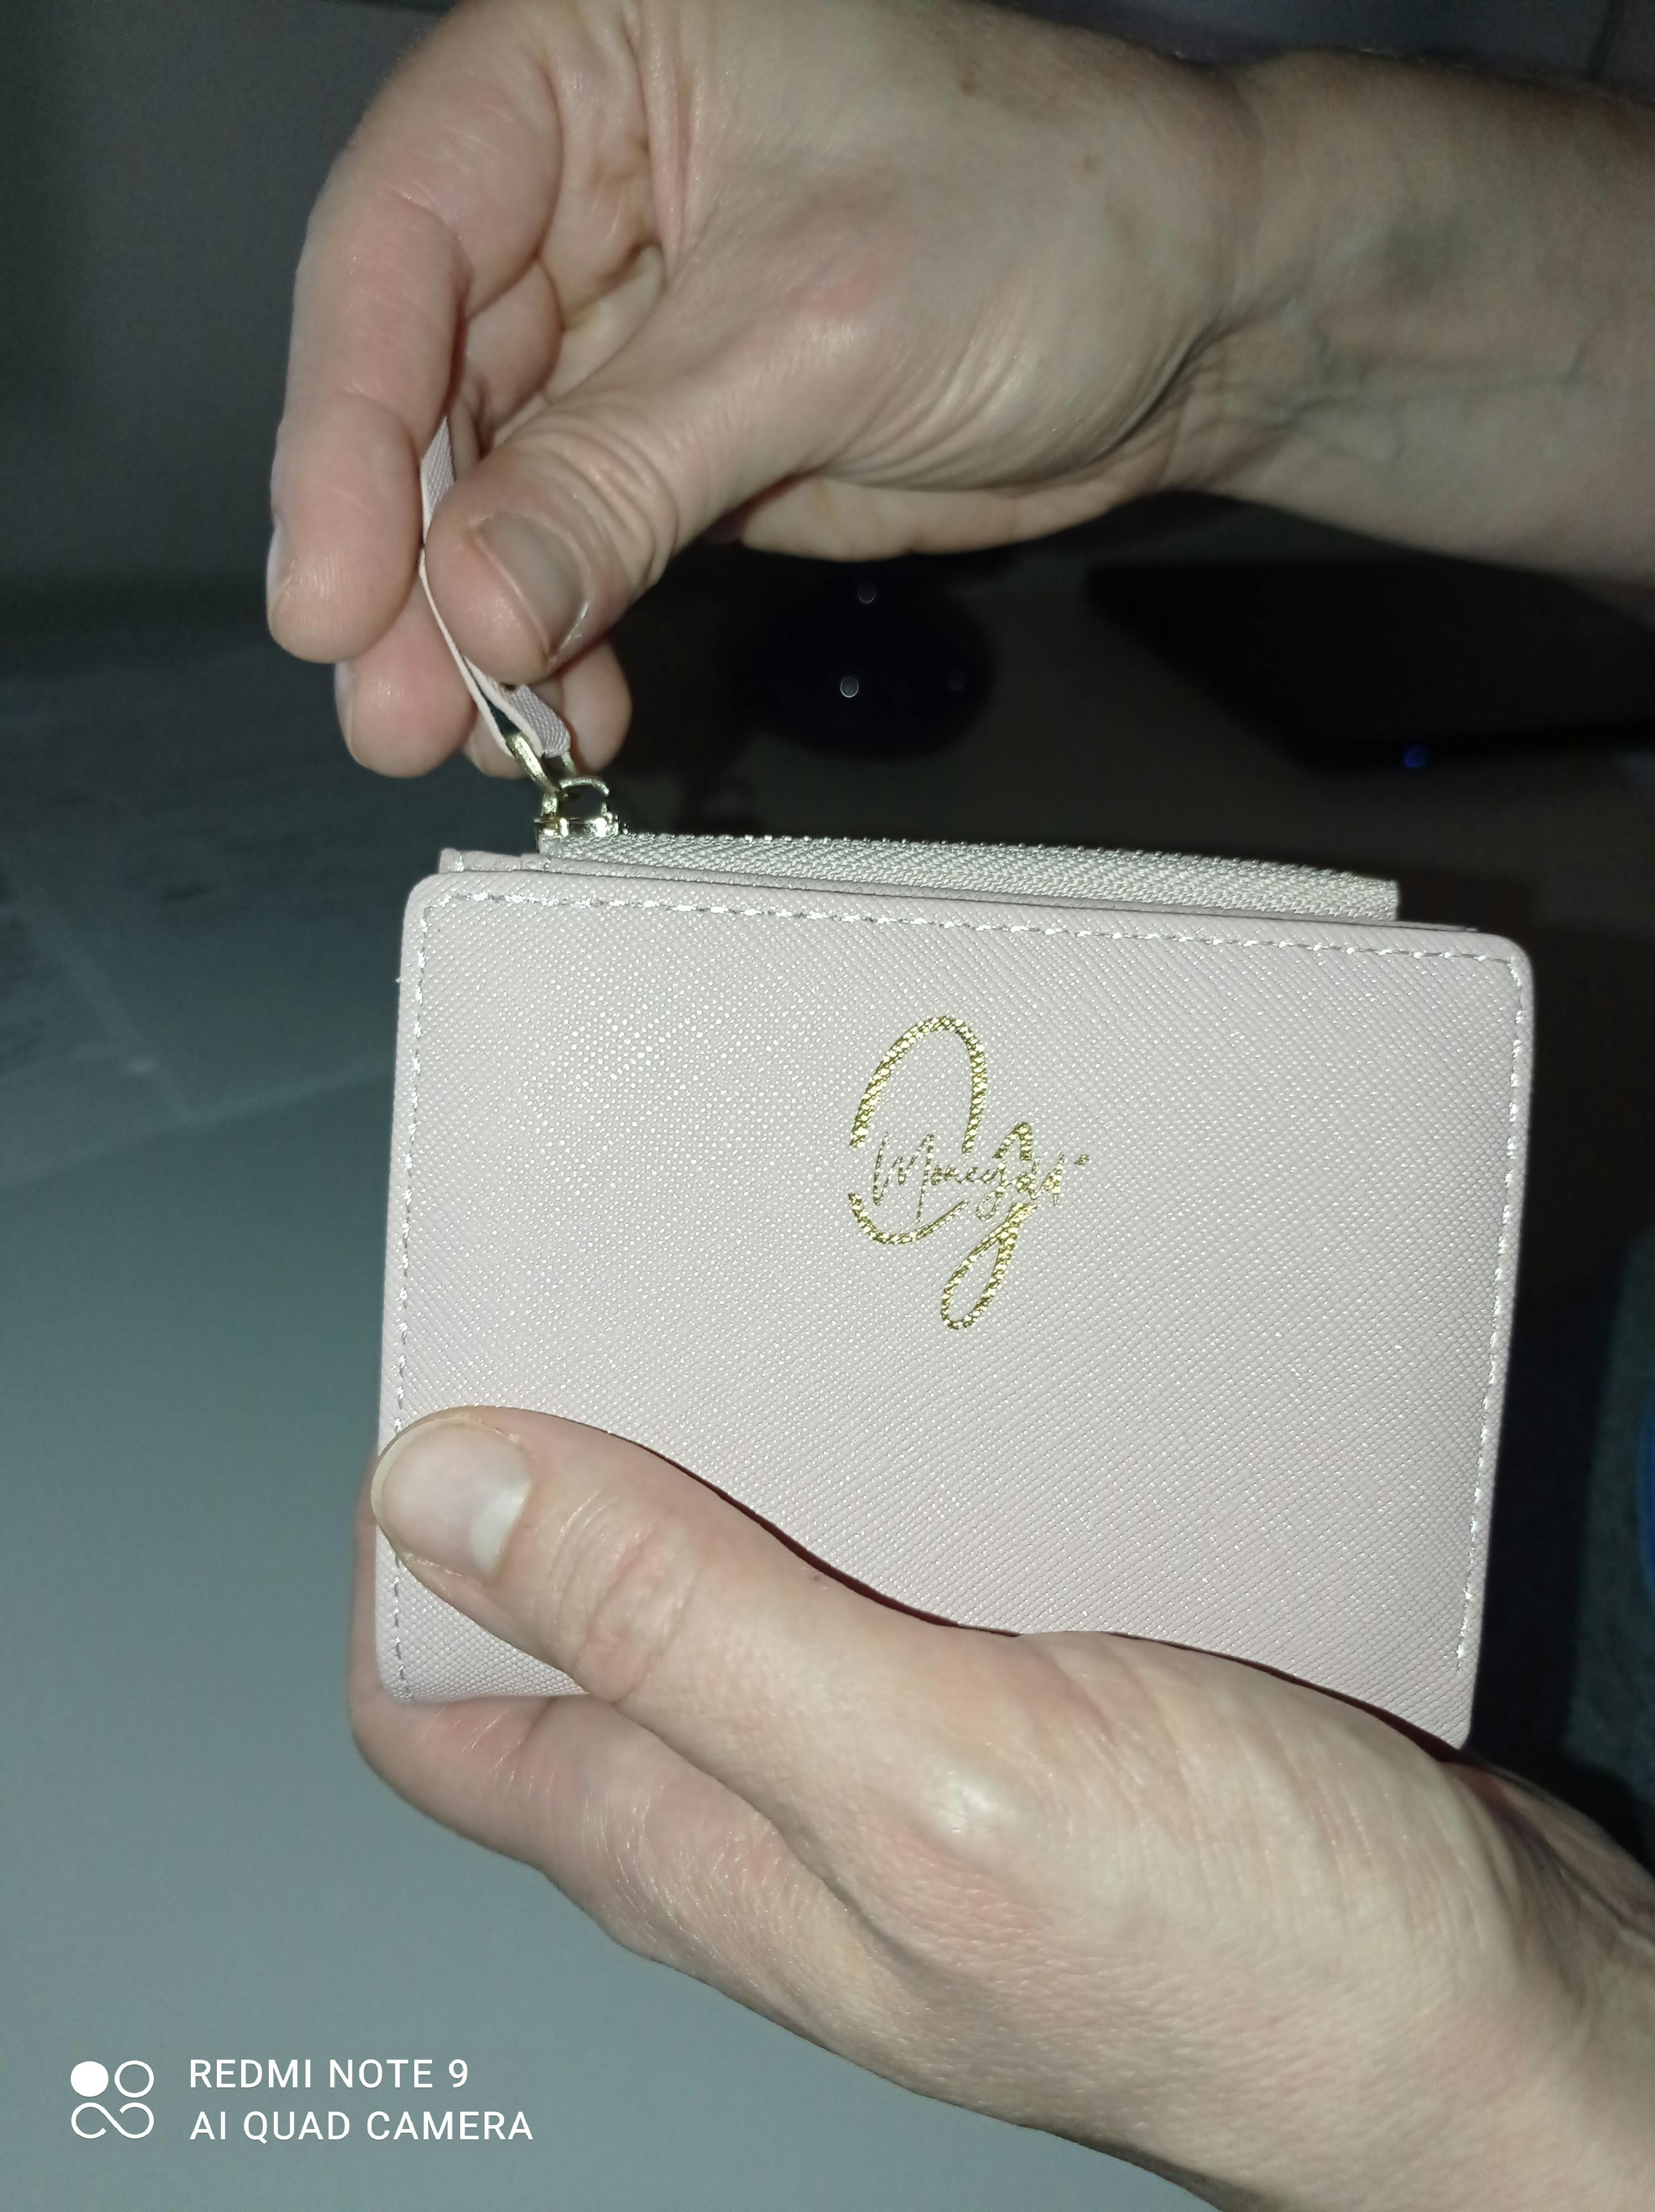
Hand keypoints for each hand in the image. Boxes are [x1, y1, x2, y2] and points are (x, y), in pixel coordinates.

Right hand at [268, 0, 1256, 772]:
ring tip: (471, 736)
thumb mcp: (821, 327)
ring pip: (491, 488)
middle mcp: (579, 186)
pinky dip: (562, 636)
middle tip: (393, 705)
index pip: (400, 242)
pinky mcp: (677, 438)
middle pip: (424, 385)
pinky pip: (576, 549)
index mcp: (585, 64)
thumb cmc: (1055, 219)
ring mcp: (622, 325)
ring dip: (474, 625)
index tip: (333, 593)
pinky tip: (564, 709)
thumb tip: (480, 604)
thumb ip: (629, 470)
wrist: (1197, 311)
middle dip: (406, 562)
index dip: (348, 431)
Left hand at [354, 1409, 1654, 2210]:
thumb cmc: (1252, 1966)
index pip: (444, 1710)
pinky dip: (904, 1480)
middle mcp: (777, 1814)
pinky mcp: (1032, 1719)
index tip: (466, 1387)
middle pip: (586, 1626)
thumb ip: (682, 1635)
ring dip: (755, 1454)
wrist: (1496, 2022)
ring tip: (811, 1324)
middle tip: (644, 1308)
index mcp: (703, 1851)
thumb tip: (444, 1494)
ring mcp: (905, 1767)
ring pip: (753, 1583)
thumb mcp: (928, 1778)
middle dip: (580, 1465)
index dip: (417, 1556)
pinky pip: (907, 1573)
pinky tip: (968, 1407)